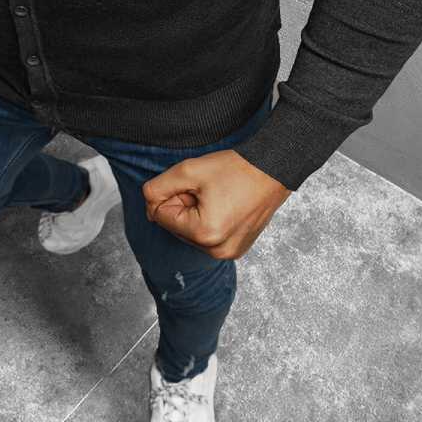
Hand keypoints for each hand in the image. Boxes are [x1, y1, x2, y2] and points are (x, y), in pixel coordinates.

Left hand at [142, 150, 289, 259]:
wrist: (272, 168)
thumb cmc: (235, 168)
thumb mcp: (187, 171)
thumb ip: (156, 189)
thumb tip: (149, 208)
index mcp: (205, 234)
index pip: (161, 216)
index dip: (172, 194)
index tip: (193, 184)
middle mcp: (218, 251)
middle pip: (176, 227)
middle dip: (184, 206)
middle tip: (207, 189)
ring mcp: (230, 253)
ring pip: (191, 233)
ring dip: (196, 214)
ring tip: (218, 197)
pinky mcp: (237, 250)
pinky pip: (209, 238)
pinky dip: (210, 222)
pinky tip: (226, 206)